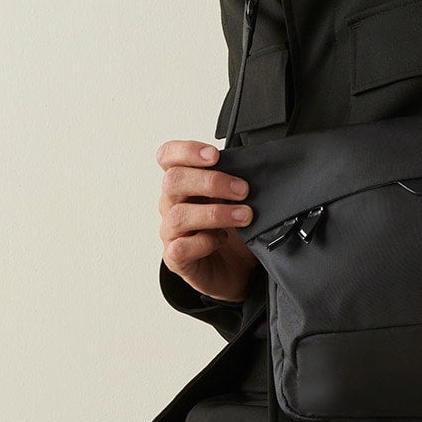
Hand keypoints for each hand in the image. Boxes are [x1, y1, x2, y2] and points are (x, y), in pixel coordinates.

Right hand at [157, 138, 260, 304]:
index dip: (186, 151)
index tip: (214, 155)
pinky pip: (181, 247)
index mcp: (184, 184)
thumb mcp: (235, 201)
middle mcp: (172, 204)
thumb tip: (254, 165)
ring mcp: (171, 232)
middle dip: (211, 181)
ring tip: (244, 216)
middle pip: (173, 181)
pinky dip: (204, 242)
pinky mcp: (176, 258)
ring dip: (216, 213)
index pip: (168, 157)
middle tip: (242, 189)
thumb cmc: (232, 232)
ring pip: (178, 215)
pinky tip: (220, 239)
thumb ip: (234, 182)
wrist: (235, 270)